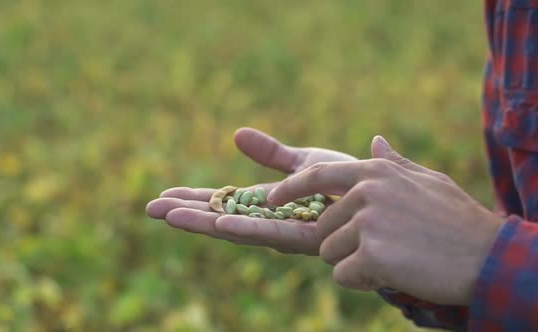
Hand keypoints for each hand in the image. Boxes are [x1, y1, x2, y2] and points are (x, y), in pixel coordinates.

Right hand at [145, 127, 356, 254]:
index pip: (224, 202)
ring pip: (237, 229)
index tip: (163, 196)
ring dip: (202, 222)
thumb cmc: (350, 182)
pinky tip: (217, 225)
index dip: (195, 200)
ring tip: (167, 215)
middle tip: (150, 208)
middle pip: (222, 217)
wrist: (388, 197)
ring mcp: (286, 232)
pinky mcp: (306, 239)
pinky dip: (242, 228)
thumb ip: (271, 154)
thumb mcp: (304, 163)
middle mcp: (273, 222)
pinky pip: (270, 233)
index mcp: (269, 204)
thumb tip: (235, 134)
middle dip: (188, 213)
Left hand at [266, 136, 503, 304]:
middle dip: (342, 243)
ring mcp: (368, 221)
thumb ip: (393, 163)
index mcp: (375, 171)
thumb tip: (374, 142)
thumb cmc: (456, 219)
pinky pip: (342, 275)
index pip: (316, 176)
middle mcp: (366, 191)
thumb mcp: (425, 180)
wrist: (488, 256)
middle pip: (322, 226)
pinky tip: (395, 271)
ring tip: (394, 257)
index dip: (290, 188)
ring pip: (330, 253)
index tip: (270, 198)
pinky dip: (362, 280)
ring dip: (354, 262)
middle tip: (383, 247)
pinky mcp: (372, 253)